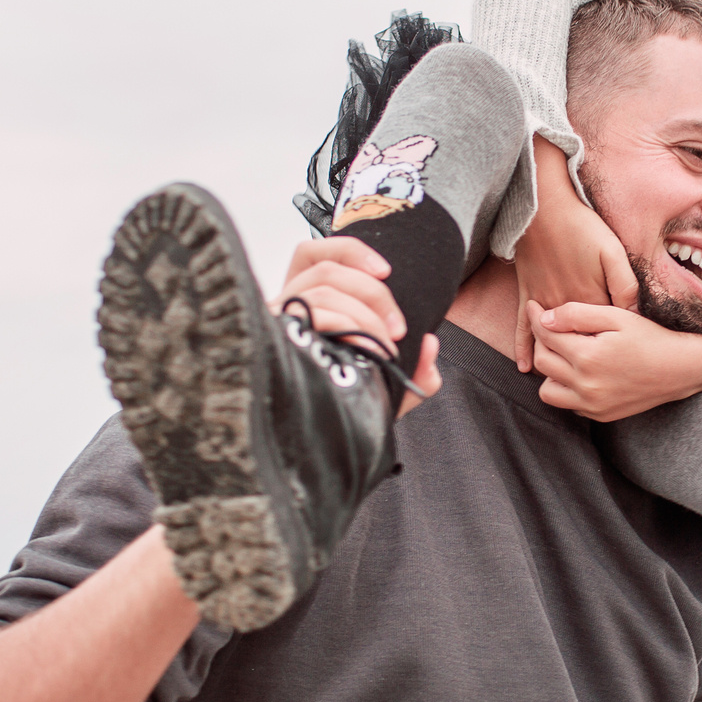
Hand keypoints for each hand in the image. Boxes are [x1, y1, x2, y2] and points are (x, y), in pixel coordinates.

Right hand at [277, 237, 440, 414]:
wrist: (316, 449)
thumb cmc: (344, 410)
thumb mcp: (387, 389)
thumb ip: (417, 369)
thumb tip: (430, 343)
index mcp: (305, 306)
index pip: (313, 255)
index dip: (352, 252)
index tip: (388, 272)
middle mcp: (286, 310)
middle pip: (326, 270)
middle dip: (373, 294)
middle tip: (398, 329)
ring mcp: (275, 325)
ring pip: (320, 291)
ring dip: (363, 315)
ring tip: (384, 348)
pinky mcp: (271, 340)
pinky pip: (307, 314)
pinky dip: (341, 322)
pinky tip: (357, 346)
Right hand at [511, 136, 636, 369]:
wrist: (544, 209)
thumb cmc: (583, 227)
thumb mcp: (614, 252)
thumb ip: (625, 285)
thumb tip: (634, 315)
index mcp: (591, 300)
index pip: (604, 336)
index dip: (615, 350)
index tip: (627, 364)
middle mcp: (566, 308)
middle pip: (577, 344)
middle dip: (589, 363)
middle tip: (603, 380)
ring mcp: (544, 303)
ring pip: (550, 341)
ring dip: (557, 361)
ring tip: (567, 380)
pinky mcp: (528, 294)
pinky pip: (522, 327)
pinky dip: (522, 347)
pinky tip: (524, 367)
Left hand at [526, 301, 701, 421]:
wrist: (680, 369)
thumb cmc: (650, 336)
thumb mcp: (616, 316)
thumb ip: (577, 315)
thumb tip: (544, 319)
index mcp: (587, 357)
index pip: (545, 336)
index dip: (536, 318)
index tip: (534, 307)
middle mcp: (585, 386)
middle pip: (542, 362)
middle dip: (541, 342)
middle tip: (550, 328)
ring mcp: (592, 405)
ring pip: (547, 390)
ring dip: (550, 372)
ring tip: (565, 354)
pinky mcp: (599, 415)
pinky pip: (568, 404)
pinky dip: (567, 389)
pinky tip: (581, 372)